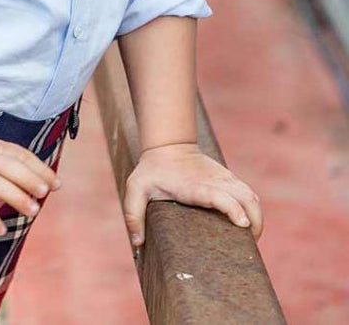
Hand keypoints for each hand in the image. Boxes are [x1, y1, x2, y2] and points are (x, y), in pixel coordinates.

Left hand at [123, 142, 262, 247]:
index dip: (233, 209)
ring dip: (257, 217)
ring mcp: (223, 179)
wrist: (168, 145)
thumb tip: (137, 243)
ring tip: (251, 241)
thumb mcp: (135, 188)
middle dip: (255, 221)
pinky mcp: (228, 180)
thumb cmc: (151, 170)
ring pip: (251, 195)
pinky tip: (248, 227)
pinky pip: (249, 194)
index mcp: (194, 186)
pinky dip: (254, 210)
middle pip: (246, 197)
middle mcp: (214, 181)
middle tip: (250, 246)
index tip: (242, 225)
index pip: (220, 195)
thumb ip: (133, 214)